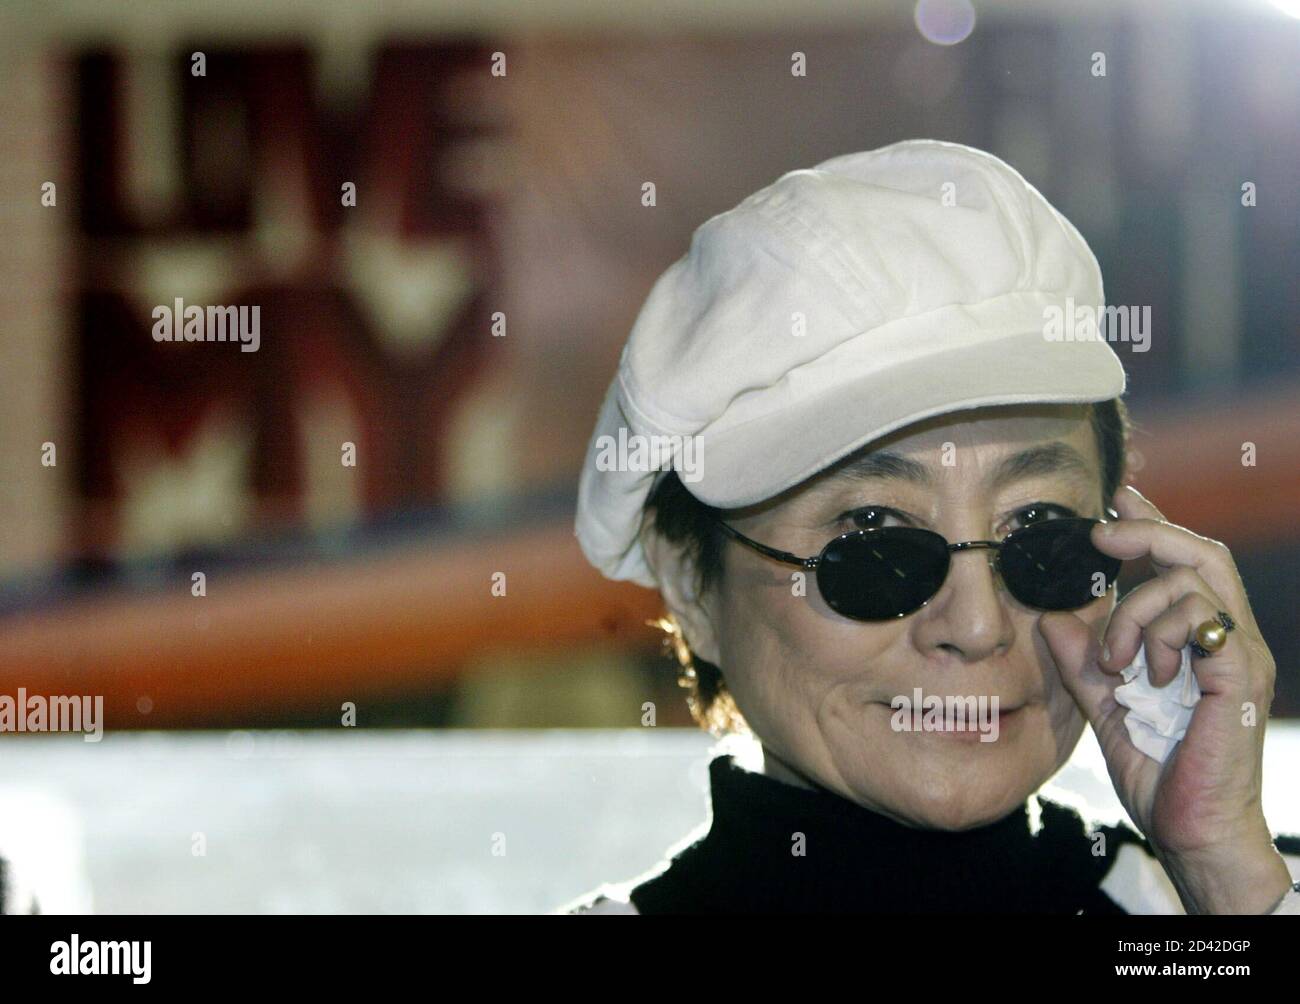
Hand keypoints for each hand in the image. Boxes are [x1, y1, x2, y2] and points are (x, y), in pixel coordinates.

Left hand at [1038, 484, 1291, 912]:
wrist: (1194, 833)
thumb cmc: (1162, 775)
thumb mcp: (1107, 709)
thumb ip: (1084, 664)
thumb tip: (1051, 619)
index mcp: (1201, 642)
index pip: (1184, 562)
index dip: (1150, 522)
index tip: (1112, 497)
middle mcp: (1230, 640)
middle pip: (1200, 550)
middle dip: (1146, 531)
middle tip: (1099, 536)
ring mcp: (1240, 657)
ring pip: (1192, 581)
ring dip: (1135, 609)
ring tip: (1116, 659)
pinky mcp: (1240, 677)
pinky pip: (1200, 620)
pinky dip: (1157, 635)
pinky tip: (1141, 673)